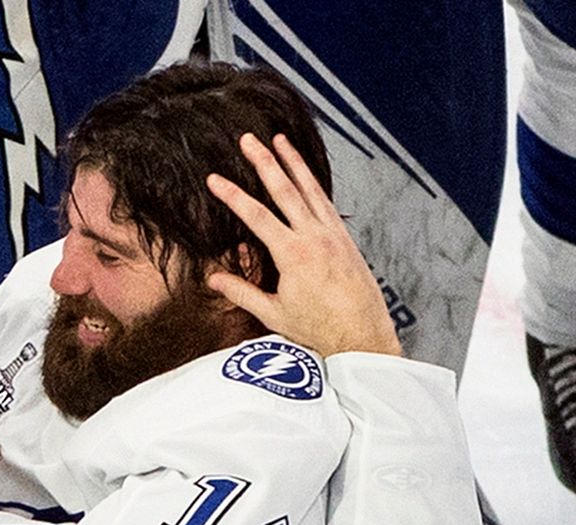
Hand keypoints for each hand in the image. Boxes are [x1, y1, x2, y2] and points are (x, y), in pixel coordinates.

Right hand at [204, 135, 401, 359]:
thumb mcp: (274, 314)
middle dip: (264, 161)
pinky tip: (305, 173)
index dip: (233, 195)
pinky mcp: (344, 237)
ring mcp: (332, 233)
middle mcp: (314, 237)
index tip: (215, 180)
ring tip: (279, 140)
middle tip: (248, 139)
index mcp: (293, 255)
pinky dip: (312, 182)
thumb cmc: (319, 328)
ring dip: (292, 162)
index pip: (256, 216)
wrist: (361, 333)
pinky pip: (325, 201)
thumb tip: (214, 279)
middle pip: (284, 189)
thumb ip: (242, 293)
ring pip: (309, 188)